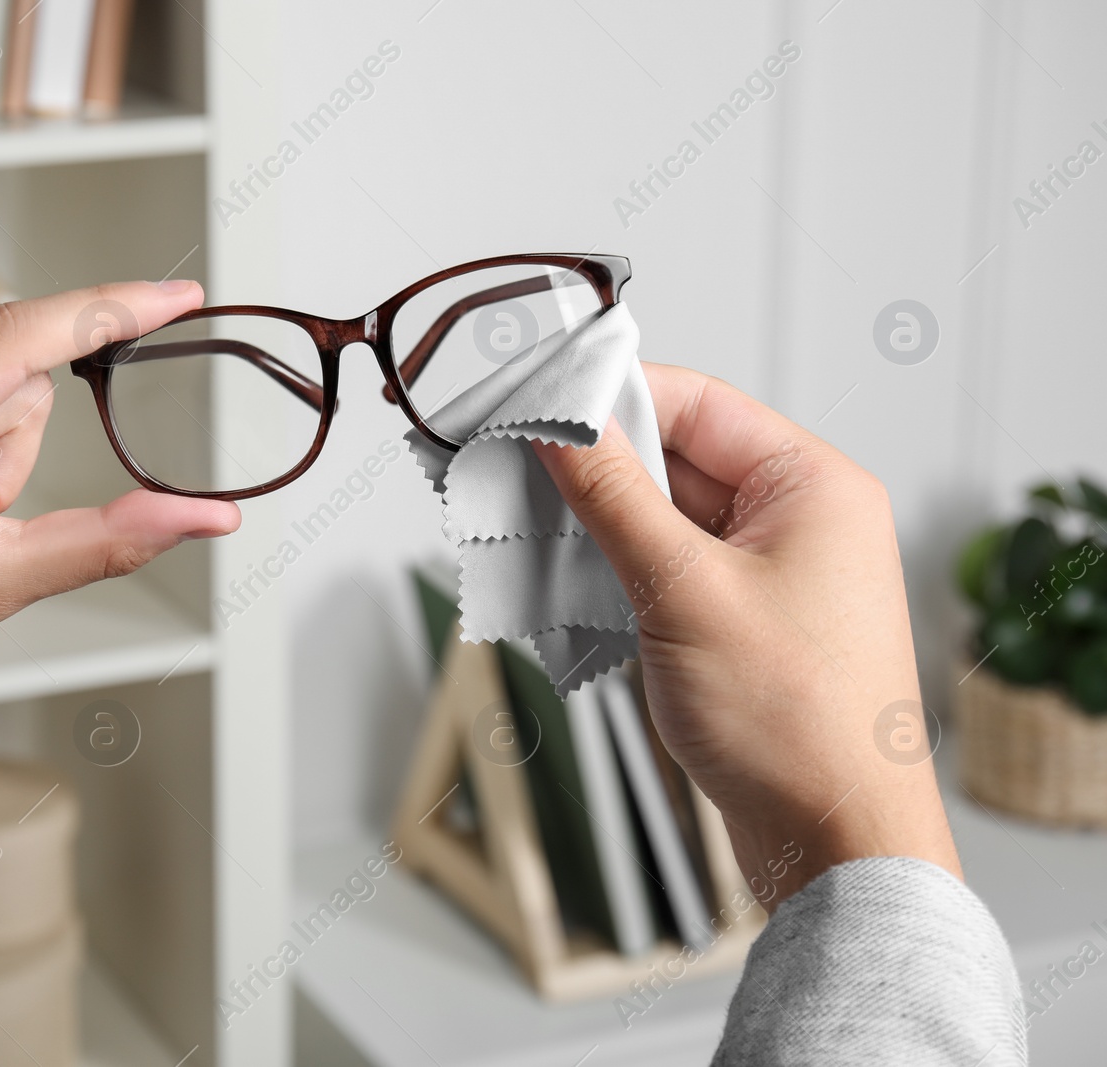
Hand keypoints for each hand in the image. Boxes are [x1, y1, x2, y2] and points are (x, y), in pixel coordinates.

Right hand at [535, 364, 958, 907]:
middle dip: (593, 467)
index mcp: (813, 487)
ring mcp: (773, 576)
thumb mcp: (683, 591)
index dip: (611, 397)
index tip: (536, 402)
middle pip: (676, 459)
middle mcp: (800, 521)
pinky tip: (566, 586)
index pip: (695, 404)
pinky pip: (669, 573)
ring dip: (597, 526)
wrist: (837, 844)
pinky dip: (617, 574)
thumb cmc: (797, 725)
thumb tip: (562, 427)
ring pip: (665, 520)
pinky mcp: (746, 626)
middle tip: (512, 468)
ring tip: (527, 533)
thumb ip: (615, 498)